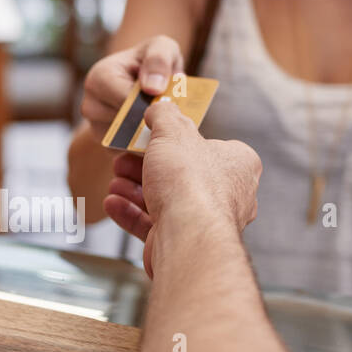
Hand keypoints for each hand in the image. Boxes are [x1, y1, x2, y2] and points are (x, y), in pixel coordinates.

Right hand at [80, 35, 183, 142]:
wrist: (146, 79)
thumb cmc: (153, 61)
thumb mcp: (162, 47)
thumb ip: (159, 59)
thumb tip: (152, 87)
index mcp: (99, 78)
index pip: (125, 101)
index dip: (150, 103)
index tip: (169, 101)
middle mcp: (90, 105)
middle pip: (124, 124)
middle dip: (151, 120)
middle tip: (172, 113)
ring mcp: (96, 128)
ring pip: (127, 142)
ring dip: (150, 135)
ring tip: (164, 120)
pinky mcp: (107, 146)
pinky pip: (128, 154)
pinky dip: (146, 146)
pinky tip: (158, 132)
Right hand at [103, 98, 261, 276]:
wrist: (187, 236)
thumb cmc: (189, 181)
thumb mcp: (173, 132)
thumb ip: (165, 115)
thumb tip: (160, 108)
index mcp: (238, 165)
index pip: (210, 146)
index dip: (177, 141)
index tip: (151, 137)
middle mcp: (229, 195)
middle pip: (181, 174)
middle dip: (145, 167)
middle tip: (123, 159)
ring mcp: (207, 223)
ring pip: (166, 200)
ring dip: (135, 190)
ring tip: (115, 181)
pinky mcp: (185, 243)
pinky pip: (155, 225)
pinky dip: (132, 214)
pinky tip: (113, 202)